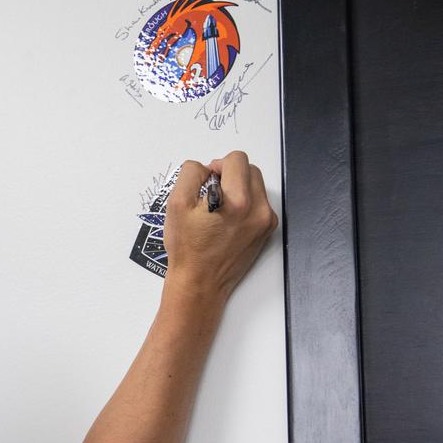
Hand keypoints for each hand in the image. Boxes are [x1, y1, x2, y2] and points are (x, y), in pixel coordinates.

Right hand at [161, 152, 277, 297]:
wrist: (200, 283)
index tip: (207, 181)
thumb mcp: (176, 204)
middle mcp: (258, 209)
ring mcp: (265, 221)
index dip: (217, 165)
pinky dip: (246, 203)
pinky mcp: (266, 231)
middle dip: (230, 174)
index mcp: (238, 201)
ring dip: (239, 187)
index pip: (236, 159)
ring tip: (220, 207)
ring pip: (256, 185)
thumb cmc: (187, 248)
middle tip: (211, 193)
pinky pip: (260, 203)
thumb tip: (208, 169)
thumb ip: (192, 174)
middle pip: (250, 169)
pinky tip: (228, 219)